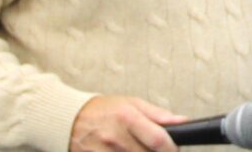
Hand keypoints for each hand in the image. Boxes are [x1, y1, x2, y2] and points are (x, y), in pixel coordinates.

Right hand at [70, 95, 187, 151]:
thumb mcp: (131, 104)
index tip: (175, 151)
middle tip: (157, 150)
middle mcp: (115, 136)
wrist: (68, 119)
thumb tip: (182, 121)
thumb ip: (159, 114)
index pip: (158, 139)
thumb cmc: (103, 110)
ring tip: (138, 149)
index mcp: (127, 117)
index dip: (172, 149)